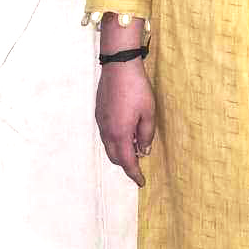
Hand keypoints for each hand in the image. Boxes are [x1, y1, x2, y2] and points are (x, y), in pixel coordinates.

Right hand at [94, 60, 155, 187]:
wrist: (118, 67)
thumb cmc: (137, 88)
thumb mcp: (149, 113)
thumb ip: (146, 135)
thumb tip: (144, 151)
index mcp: (120, 134)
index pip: (127, 162)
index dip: (134, 174)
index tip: (141, 182)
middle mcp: (107, 131)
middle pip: (115, 157)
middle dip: (127, 164)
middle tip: (140, 163)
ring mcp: (101, 122)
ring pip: (109, 146)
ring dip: (121, 151)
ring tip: (136, 146)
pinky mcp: (99, 113)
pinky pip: (106, 135)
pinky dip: (115, 140)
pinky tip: (126, 131)